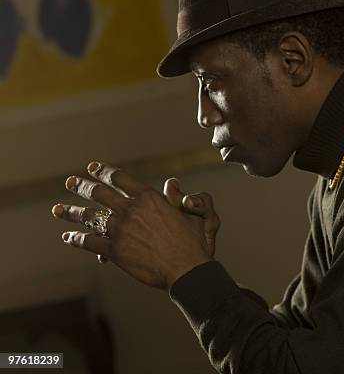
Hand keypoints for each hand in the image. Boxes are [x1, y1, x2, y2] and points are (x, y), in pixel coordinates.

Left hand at [51, 161, 211, 290]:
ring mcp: (120, 231)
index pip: (119, 178)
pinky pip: (89, 242)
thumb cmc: (192, 241)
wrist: (187, 269)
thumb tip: (170, 182)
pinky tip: (68, 237)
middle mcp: (131, 210)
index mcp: (148, 197)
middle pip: (98, 193)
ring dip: (71, 212)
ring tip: (58, 209)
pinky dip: (76, 239)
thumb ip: (177, 197)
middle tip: (70, 182)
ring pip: (88, 217)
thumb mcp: (190, 212)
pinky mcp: (115, 251)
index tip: (92, 167)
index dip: (103, 171)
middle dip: (81, 186)